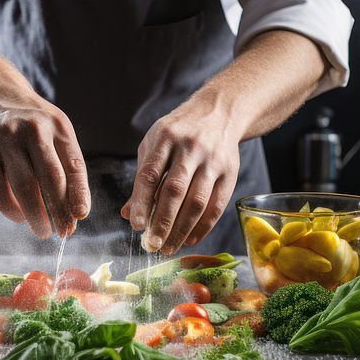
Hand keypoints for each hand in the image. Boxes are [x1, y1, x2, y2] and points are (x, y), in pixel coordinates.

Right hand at [0, 98, 89, 238]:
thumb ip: (66, 165)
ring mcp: (5, 138)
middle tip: (64, 232)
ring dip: (35, 214)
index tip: (80, 216)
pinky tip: (19, 217)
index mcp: (58, 126)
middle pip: (50, 177)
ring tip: (42, 230)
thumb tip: (74, 212)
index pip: (74, 164)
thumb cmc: (32, 124)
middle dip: (59, 210)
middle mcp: (33, 129)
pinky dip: (9, 207)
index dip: (79, 193)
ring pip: (23, 184)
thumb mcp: (55, 132)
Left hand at [121, 100, 240, 254]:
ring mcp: (213, 160)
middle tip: (152, 245)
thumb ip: (142, 179)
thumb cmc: (178, 133)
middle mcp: (190, 147)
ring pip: (197, 201)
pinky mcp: (230, 172)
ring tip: (169, 247)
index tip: (136, 225)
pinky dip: (203, 227)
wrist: (218, 112)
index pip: (151, 174)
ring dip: (182, 229)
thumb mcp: (154, 145)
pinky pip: (216, 205)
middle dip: (163, 221)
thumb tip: (129, 214)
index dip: (143, 202)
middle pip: (175, 190)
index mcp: (165, 137)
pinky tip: (189, 239)